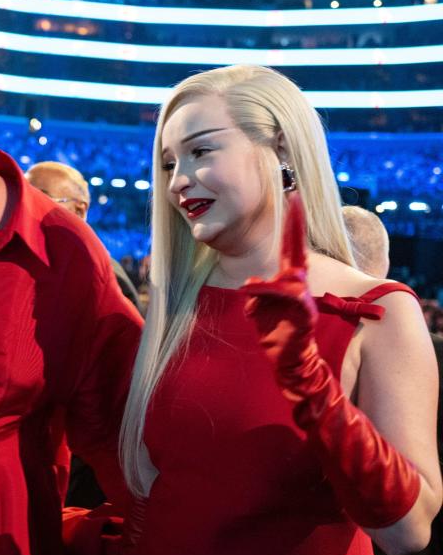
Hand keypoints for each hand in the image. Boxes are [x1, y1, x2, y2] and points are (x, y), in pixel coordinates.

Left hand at [241, 195, 322, 391]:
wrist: (287, 358)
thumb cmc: (272, 329)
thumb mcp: (256, 307)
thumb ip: (256, 291)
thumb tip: (251, 282)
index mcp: (287, 279)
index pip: (290, 245)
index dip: (291, 223)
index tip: (293, 197)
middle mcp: (297, 283)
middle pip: (296, 250)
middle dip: (294, 225)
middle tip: (293, 197)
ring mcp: (303, 297)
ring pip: (282, 282)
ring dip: (263, 288)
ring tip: (248, 292)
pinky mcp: (305, 314)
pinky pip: (289, 299)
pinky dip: (275, 296)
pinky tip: (263, 297)